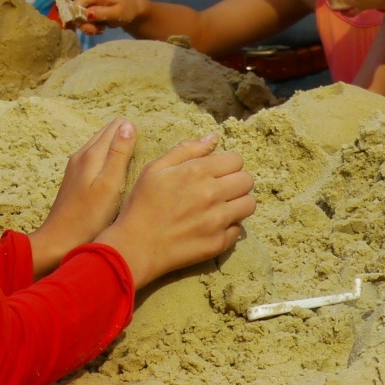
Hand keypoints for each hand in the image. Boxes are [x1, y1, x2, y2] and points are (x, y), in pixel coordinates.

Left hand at [28, 117, 137, 275]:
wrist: (58, 241)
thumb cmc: (88, 218)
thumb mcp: (109, 184)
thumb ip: (119, 153)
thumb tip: (128, 124)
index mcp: (91, 154)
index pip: (116, 127)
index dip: (134, 130)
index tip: (150, 140)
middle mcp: (81, 156)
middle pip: (107, 134)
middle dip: (125, 135)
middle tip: (147, 145)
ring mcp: (76, 168)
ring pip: (100, 146)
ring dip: (117, 146)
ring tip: (136, 153)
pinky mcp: (75, 181)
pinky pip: (95, 159)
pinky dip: (108, 158)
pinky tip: (116, 171)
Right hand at [71, 0, 148, 36]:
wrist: (133, 10)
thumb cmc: (127, 10)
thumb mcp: (117, 13)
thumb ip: (102, 13)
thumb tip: (87, 14)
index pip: (77, 2)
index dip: (77, 16)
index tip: (88, 29)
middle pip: (76, 9)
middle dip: (84, 23)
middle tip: (96, 31)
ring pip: (79, 15)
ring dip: (88, 25)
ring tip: (101, 29)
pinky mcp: (89, 5)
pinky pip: (83, 17)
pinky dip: (90, 24)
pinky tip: (99, 26)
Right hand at [97, 134, 255, 287]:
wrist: (135, 247)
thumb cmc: (141, 205)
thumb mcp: (155, 169)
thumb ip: (186, 150)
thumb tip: (213, 138)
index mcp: (196, 171)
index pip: (236, 160)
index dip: (227, 164)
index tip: (217, 172)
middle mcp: (212, 194)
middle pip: (247, 180)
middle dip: (236, 181)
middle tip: (221, 188)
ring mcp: (218, 220)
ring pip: (249, 204)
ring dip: (238, 202)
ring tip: (222, 206)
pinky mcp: (219, 242)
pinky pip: (239, 229)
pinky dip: (230, 226)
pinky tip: (213, 225)